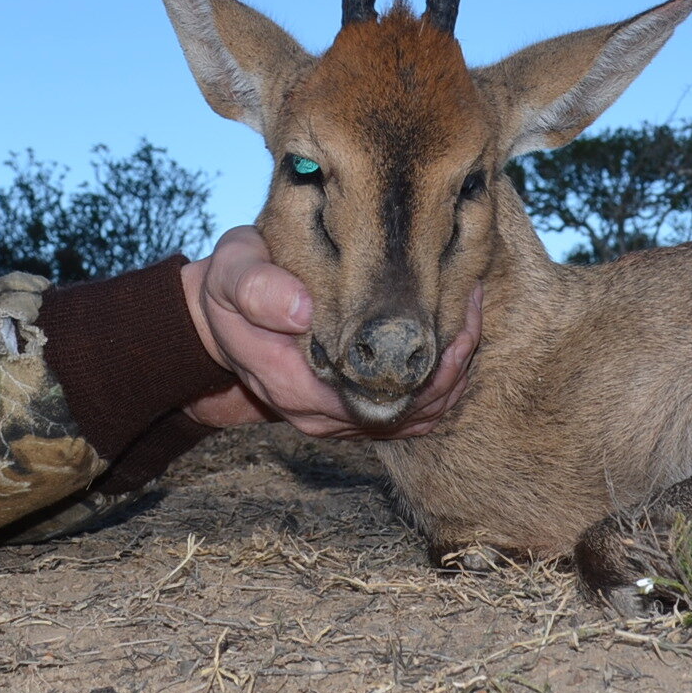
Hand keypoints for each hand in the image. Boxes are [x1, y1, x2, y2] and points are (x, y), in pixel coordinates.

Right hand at [181, 225, 480, 438]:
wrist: (222, 318)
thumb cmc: (232, 288)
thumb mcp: (232, 273)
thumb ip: (257, 289)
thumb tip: (300, 310)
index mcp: (291, 383)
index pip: (371, 389)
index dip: (419, 360)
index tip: (447, 308)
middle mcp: (317, 413)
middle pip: (403, 410)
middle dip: (446, 367)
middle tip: (469, 310)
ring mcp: (335, 419)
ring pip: (412, 417)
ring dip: (448, 378)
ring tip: (468, 319)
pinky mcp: (349, 415)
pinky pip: (407, 415)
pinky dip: (437, 385)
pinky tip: (453, 341)